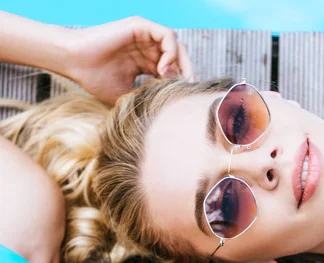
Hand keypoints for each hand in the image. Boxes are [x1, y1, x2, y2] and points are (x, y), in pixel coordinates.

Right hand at [64, 17, 192, 103]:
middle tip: (185, 90)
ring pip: (176, 46)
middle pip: (179, 58)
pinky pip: (167, 35)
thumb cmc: (95, 79)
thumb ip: (145, 99)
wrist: (76, 63)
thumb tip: (165, 114)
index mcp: (145, 63)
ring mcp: (145, 36)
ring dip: (180, 63)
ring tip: (170, 79)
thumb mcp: (126, 95)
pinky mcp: (141, 26)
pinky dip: (170, 51)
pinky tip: (162, 68)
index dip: (179, 84)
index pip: (172, 71)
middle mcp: (147, 48)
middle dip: (186, 73)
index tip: (182, 100)